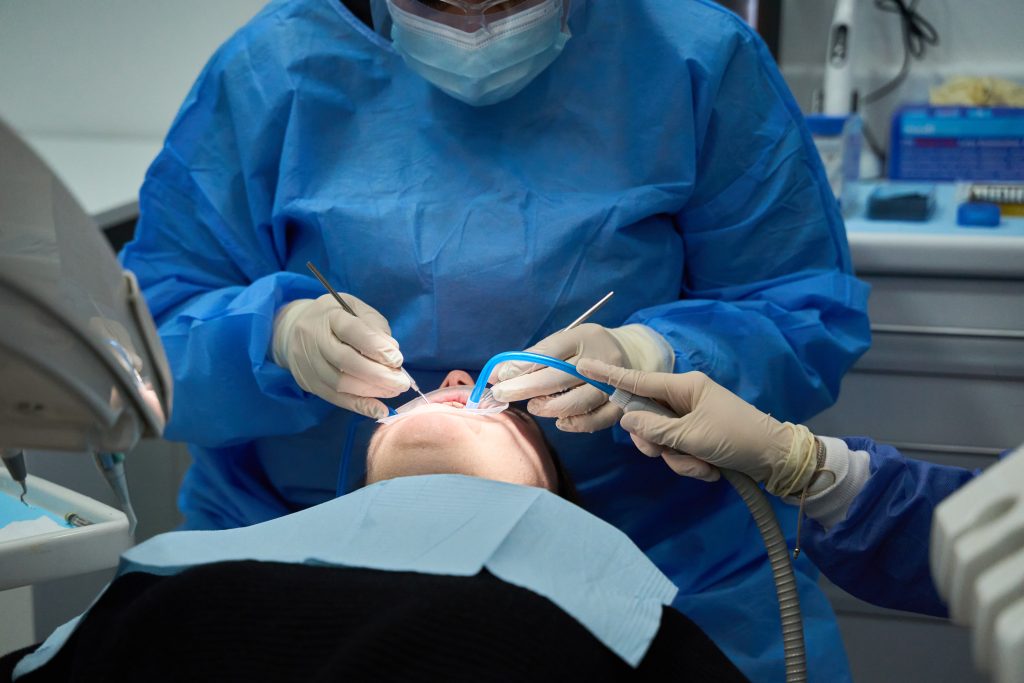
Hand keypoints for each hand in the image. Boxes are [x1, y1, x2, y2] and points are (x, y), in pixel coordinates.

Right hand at [272, 293, 409, 418]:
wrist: (293, 329)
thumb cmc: (335, 317)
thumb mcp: (355, 309)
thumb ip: (375, 327)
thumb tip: (392, 352)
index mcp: (329, 315)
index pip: (352, 331)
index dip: (376, 347)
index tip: (397, 360)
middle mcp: (313, 339)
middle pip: (345, 361)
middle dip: (378, 375)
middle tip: (402, 383)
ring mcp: (307, 362)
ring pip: (340, 383)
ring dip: (371, 391)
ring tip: (394, 391)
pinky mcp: (307, 382)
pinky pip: (335, 398)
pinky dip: (359, 406)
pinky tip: (379, 410)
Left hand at [489, 323, 671, 432]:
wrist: (634, 354)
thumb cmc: (588, 348)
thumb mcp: (565, 341)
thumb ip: (536, 355)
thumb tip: (498, 373)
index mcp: (584, 337)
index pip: (549, 352)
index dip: (521, 365)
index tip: (498, 376)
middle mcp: (601, 359)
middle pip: (560, 377)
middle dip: (525, 388)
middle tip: (502, 395)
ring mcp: (613, 384)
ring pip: (578, 402)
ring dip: (550, 407)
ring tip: (534, 406)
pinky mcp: (620, 405)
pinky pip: (596, 420)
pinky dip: (575, 423)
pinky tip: (559, 421)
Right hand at [576, 359, 817, 494]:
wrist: (776, 459)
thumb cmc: (736, 438)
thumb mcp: (692, 436)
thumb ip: (655, 429)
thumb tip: (626, 419)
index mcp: (684, 386)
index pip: (638, 380)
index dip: (609, 376)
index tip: (583, 365)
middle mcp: (684, 398)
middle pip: (646, 418)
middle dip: (656, 443)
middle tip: (668, 454)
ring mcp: (691, 418)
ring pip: (662, 439)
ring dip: (678, 459)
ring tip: (703, 467)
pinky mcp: (698, 436)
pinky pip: (678, 449)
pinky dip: (691, 463)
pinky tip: (711, 471)